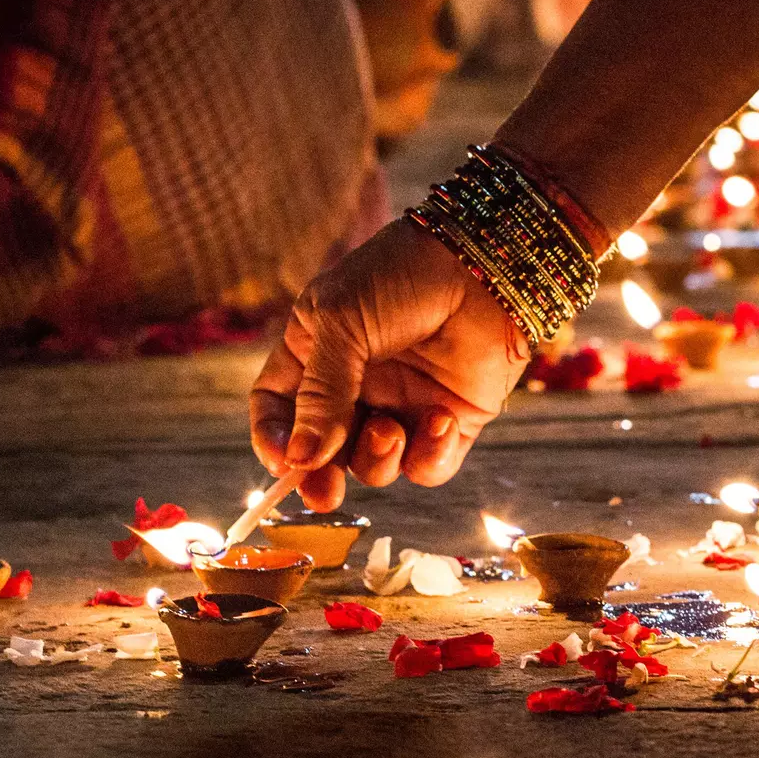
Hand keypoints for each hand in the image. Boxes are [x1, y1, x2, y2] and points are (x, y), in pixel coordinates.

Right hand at [250, 218, 530, 510]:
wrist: (484, 264)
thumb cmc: (402, 276)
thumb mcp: (343, 323)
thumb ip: (320, 392)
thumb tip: (299, 459)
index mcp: (316, 351)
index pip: (278, 408)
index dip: (274, 438)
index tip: (282, 463)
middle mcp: (356, 385)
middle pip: (321, 451)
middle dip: (319, 477)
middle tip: (323, 493)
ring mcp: (402, 405)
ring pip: (374, 466)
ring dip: (376, 459)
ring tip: (390, 430)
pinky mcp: (449, 421)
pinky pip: (427, 466)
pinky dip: (427, 457)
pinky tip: (440, 421)